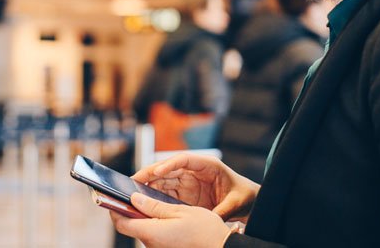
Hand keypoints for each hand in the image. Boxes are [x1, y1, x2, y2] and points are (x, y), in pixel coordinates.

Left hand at [111, 193, 230, 247]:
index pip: (121, 222)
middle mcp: (151, 244)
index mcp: (152, 233)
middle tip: (136, 192)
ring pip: (141, 229)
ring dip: (142, 215)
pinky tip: (163, 212)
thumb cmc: (205, 231)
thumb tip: (135, 199)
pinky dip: (153, 222)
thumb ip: (155, 206)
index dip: (114, 208)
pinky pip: (153, 234)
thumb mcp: (181, 211)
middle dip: (129, 209)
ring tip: (151, 199)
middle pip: (130, 226)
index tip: (114, 195)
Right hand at [132, 153, 259, 221]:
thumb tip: (210, 220)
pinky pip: (165, 192)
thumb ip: (222, 210)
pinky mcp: (184, 193)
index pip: (184, 160)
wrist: (247, 200)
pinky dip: (153, 195)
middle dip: (151, 173)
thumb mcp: (235, 202)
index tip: (156, 171)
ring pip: (163, 179)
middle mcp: (194, 171)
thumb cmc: (243, 195)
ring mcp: (188, 181)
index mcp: (208, 165)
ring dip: (148, 184)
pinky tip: (142, 201)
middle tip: (134, 180)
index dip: (169, 164)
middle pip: (168, 168)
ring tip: (133, 190)